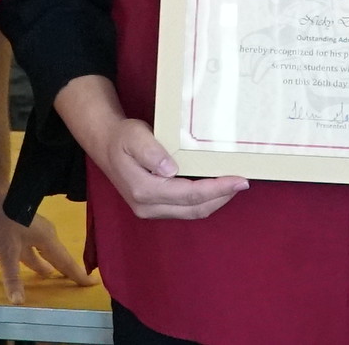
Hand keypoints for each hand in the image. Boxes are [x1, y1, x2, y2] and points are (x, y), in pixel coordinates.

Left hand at [0, 199, 92, 303]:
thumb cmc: (3, 220)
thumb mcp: (7, 252)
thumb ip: (13, 278)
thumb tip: (20, 302)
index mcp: (45, 239)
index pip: (65, 262)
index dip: (78, 274)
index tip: (93, 283)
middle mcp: (37, 236)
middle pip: (50, 259)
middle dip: (56, 272)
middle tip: (66, 285)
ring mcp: (20, 233)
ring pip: (26, 256)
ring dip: (25, 270)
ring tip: (29, 288)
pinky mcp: (3, 232)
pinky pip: (2, 252)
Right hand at [94, 116, 247, 219]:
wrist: (105, 145)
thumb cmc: (122, 137)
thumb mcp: (133, 136)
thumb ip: (151, 151)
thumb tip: (171, 169)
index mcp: (144, 190)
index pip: (189, 194)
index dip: (217, 189)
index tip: (239, 180)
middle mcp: (148, 207)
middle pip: (194, 209)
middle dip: (222, 197)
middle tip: (243, 182)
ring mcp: (151, 210)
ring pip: (192, 212)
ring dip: (215, 201)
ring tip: (234, 185)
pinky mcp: (155, 208)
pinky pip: (186, 209)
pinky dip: (204, 200)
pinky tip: (215, 188)